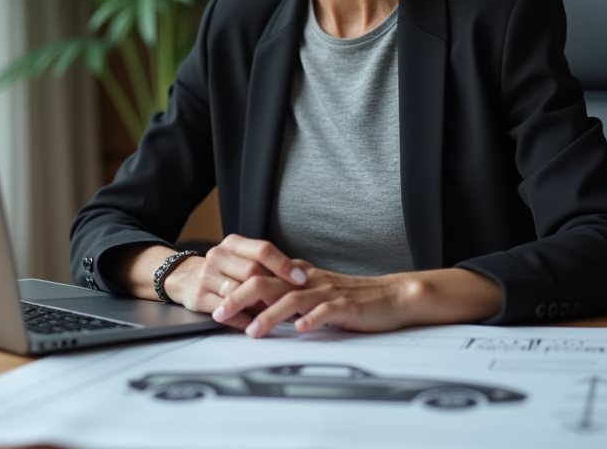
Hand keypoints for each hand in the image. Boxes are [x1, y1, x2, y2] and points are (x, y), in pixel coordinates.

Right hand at [162, 234, 306, 323]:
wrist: (185, 277)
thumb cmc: (223, 270)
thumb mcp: (240, 259)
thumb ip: (264, 266)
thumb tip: (297, 281)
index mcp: (233, 244)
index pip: (263, 250)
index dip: (284, 265)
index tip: (301, 279)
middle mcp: (218, 256)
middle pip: (252, 272)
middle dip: (274, 289)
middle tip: (291, 301)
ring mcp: (207, 276)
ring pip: (239, 292)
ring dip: (259, 306)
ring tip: (275, 314)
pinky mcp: (198, 296)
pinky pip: (226, 311)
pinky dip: (243, 319)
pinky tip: (254, 324)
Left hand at [211, 265, 503, 337]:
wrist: (392, 296)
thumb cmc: (352, 298)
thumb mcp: (314, 294)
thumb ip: (288, 298)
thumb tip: (256, 308)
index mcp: (299, 276)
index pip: (261, 277)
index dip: (236, 290)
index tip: (214, 303)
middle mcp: (309, 280)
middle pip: (268, 283)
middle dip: (240, 298)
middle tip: (219, 314)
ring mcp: (327, 292)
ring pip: (292, 299)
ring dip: (269, 314)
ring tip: (252, 330)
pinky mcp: (346, 306)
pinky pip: (326, 311)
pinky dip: (311, 320)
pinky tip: (300, 330)